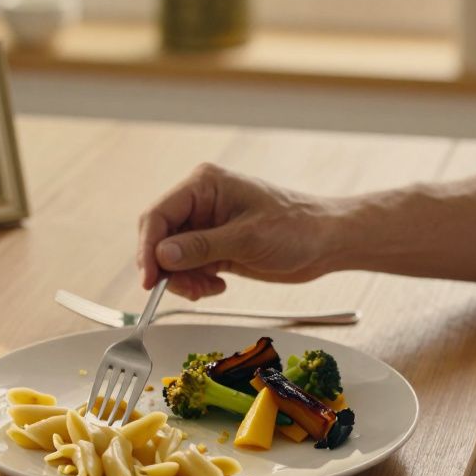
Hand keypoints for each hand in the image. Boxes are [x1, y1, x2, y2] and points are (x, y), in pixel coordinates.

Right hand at [137, 163, 337, 298]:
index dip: (148, 248)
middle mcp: (201, 203)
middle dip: (168, 268)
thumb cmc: (297, 227)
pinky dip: (196, 282)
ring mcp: (207, 226)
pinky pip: (189, 267)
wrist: (326, 242)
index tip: (150, 279)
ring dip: (183, 279)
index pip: (158, 215)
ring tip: (207, 289)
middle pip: (160, 238)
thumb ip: (202, 247)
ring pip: (172, 257)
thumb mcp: (248, 238)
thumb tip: (163, 254)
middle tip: (186, 290)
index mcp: (204, 185)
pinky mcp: (215, 246)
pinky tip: (217, 286)